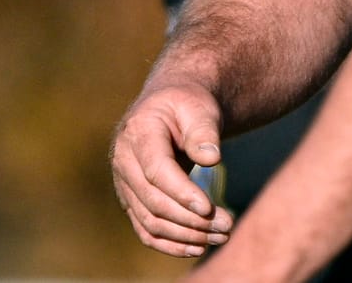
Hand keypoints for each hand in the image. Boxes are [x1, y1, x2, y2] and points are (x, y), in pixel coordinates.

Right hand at [111, 80, 235, 255]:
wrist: (170, 106)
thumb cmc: (188, 104)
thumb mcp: (199, 107)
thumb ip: (204, 131)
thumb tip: (212, 159)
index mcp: (138, 134)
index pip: (156, 171)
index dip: (181, 193)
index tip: (209, 208)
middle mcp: (124, 162)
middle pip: (153, 201)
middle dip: (190, 219)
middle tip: (227, 225)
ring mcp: (125, 184)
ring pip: (150, 221)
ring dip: (186, 235)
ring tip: (221, 236)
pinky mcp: (132, 200)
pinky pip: (146, 230)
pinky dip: (170, 243)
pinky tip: (198, 247)